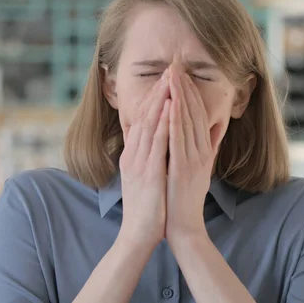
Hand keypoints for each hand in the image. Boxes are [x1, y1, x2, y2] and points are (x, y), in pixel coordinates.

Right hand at [118, 71, 170, 248]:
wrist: (139, 233)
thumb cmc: (148, 206)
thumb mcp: (145, 176)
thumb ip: (149, 157)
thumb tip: (158, 141)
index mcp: (133, 154)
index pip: (142, 119)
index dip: (154, 98)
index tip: (166, 80)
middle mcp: (133, 154)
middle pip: (144, 115)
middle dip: (158, 91)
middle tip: (170, 70)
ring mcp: (138, 162)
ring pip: (148, 124)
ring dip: (160, 100)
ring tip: (170, 79)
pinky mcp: (147, 172)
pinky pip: (155, 143)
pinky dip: (161, 123)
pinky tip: (169, 107)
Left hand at [166, 66, 219, 240]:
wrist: (184, 225)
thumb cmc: (187, 197)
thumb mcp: (202, 168)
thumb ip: (209, 147)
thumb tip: (216, 127)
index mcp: (203, 149)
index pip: (199, 114)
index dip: (191, 91)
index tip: (182, 72)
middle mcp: (201, 151)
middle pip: (194, 112)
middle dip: (184, 87)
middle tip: (176, 64)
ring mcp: (193, 159)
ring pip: (187, 122)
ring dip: (180, 97)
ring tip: (173, 76)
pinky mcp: (183, 169)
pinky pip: (179, 141)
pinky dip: (175, 121)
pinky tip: (171, 105)